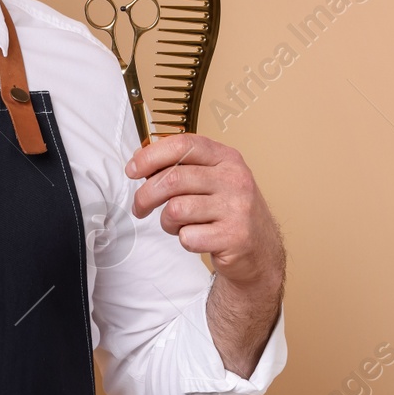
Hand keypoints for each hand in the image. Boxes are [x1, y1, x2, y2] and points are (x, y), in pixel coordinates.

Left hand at [124, 133, 283, 289]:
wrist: (260, 249)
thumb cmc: (228, 211)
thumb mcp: (212, 179)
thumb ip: (182, 168)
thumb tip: (140, 162)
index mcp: (226, 158)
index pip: (183, 145)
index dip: (150, 156)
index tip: (132, 170)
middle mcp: (234, 178)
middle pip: (173, 179)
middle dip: (146, 195)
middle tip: (139, 208)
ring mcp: (237, 207)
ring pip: (176, 209)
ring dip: (167, 221)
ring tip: (178, 225)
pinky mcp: (235, 236)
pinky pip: (188, 237)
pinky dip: (184, 240)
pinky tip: (197, 238)